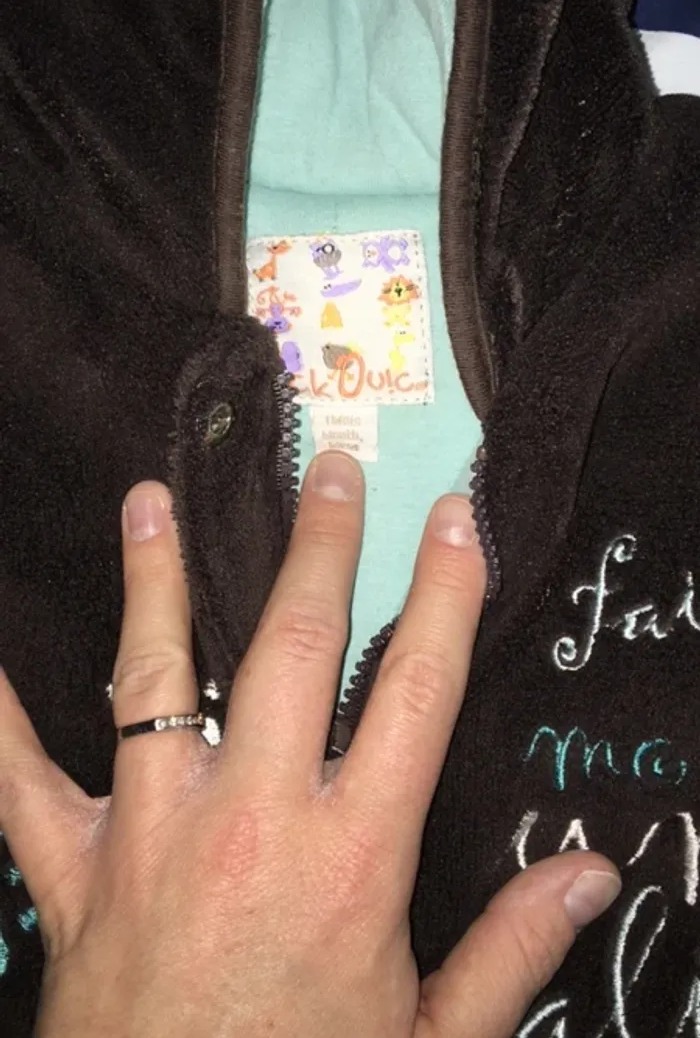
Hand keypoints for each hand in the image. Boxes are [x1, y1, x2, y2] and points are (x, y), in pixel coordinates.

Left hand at [0, 452, 619, 1036]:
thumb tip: (589, 876)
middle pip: (294, 649)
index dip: (443, 595)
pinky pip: (22, 781)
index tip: (452, 522)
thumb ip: (508, 948)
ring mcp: (154, 838)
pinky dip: (0, 716)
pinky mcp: (73, 873)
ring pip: (152, 680)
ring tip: (151, 501)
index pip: (416, 691)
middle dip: (319, 549)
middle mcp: (253, 823)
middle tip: (330, 471)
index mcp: (351, 858)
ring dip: (154, 583)